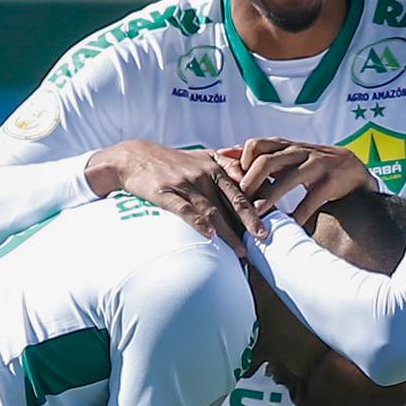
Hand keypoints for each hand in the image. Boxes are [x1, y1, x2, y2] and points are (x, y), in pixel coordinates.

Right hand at [84, 140, 251, 253]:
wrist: (135, 157)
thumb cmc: (173, 161)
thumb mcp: (202, 156)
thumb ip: (227, 166)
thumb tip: (251, 180)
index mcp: (215, 166)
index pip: (241, 189)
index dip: (256, 206)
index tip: (270, 223)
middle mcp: (203, 173)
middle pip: (231, 200)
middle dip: (249, 221)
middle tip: (263, 238)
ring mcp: (184, 183)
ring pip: (211, 209)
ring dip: (227, 232)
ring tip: (240, 250)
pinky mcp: (164, 192)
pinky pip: (184, 208)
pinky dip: (197, 222)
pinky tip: (209, 235)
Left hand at [224, 137, 377, 223]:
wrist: (352, 170)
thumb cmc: (310, 164)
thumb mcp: (284, 155)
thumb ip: (257, 155)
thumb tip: (222, 153)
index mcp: (285, 145)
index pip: (257, 145)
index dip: (241, 161)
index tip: (231, 182)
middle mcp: (300, 151)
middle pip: (268, 160)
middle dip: (250, 182)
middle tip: (238, 202)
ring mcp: (317, 164)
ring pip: (288, 179)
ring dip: (269, 198)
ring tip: (256, 215)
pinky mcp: (331, 181)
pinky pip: (312, 199)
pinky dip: (299, 214)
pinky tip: (289, 226)